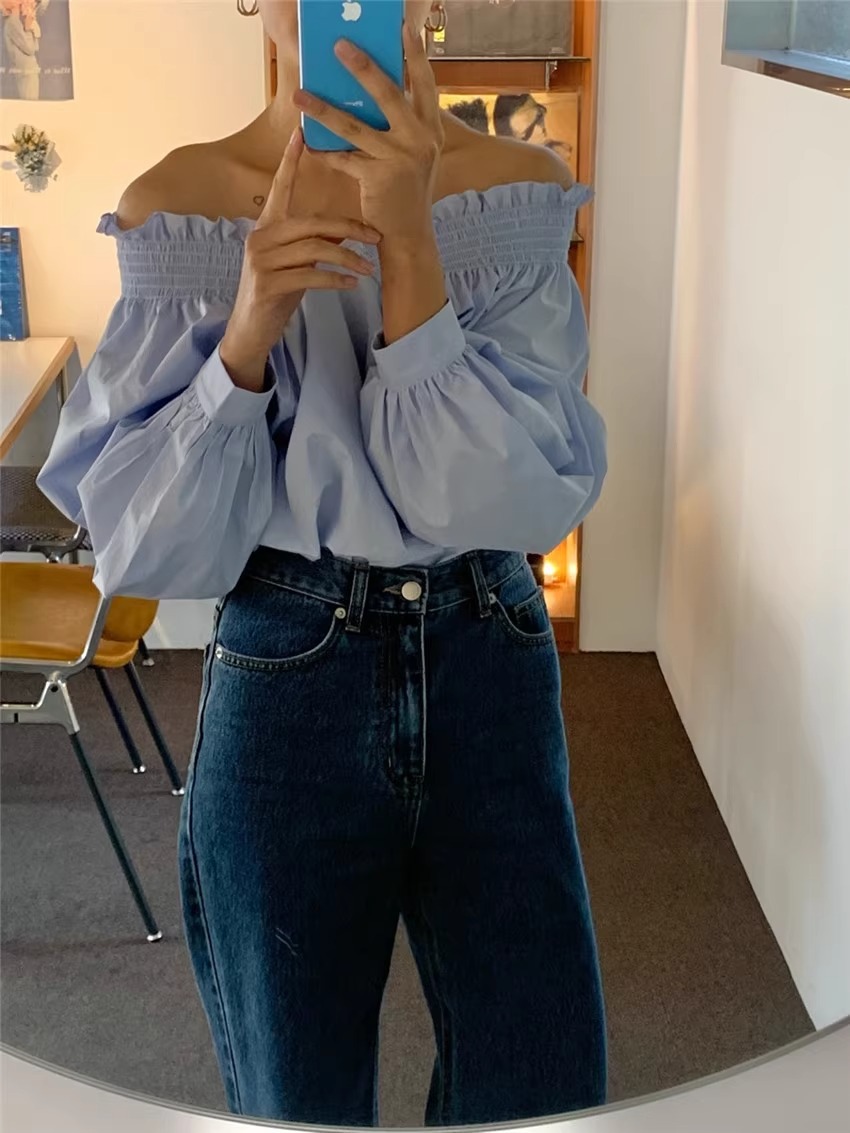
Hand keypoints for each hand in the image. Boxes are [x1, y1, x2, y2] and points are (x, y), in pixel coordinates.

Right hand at [220, 127, 381, 391]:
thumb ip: (313, 242)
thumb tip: (345, 228)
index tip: (300, 135)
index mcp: (266, 227)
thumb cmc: (276, 292)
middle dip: (349, 228)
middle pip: (312, 222)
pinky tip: (353, 285)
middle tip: (376, 235)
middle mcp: (260, 238)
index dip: (290, 162)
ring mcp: (262, 261)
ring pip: (315, 250)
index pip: (279, 188)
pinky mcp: (268, 285)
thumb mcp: (296, 262)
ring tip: (369, 268)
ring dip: (348, 259)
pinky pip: (310, 276)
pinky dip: (336, 280)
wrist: (250, 329)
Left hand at [293, 23, 444, 242]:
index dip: (414, 56)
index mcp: (431, 131)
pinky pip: (344, 158)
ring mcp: (401, 159)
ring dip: (323, 109)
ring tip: (300, 93)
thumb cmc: (405, 194)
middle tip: (339, 44)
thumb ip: (399, 127)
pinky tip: (308, 142)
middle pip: (389, 94)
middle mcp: (420, 141)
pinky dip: (325, 152)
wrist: (409, 237)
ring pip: (355, 126)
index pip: (425, 85)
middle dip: (363, 67)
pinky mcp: (379, 178)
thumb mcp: (412, 156)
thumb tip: (365, 96)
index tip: (401, 29)